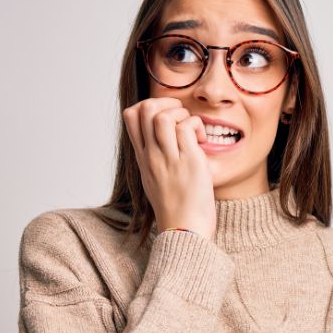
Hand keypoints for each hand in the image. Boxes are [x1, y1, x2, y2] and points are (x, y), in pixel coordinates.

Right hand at [122, 97, 216, 239]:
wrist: (184, 231)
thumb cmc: (176, 208)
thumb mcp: (157, 180)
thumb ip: (158, 159)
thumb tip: (171, 138)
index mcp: (143, 159)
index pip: (131, 116)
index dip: (148, 104)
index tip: (166, 114)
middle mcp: (151, 156)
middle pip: (145, 109)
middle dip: (167, 102)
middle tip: (182, 116)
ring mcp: (168, 159)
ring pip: (163, 116)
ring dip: (182, 113)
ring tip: (191, 130)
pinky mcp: (188, 162)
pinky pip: (187, 127)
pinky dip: (197, 127)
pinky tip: (202, 142)